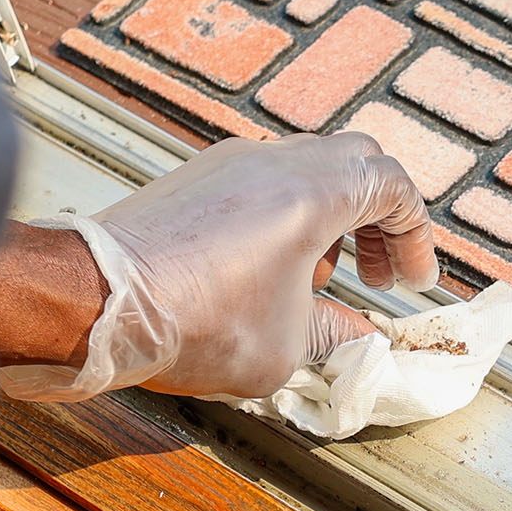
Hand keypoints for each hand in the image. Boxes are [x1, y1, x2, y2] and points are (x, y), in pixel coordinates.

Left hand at [28, 132, 436, 398]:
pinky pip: (262, 181)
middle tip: (375, 272)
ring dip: (330, 220)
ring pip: (307, 168)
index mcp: (311, 193)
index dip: (415, 236)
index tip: (412, 281)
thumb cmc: (190, 319)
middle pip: (355, 162)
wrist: (96, 301)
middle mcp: (272, 163)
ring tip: (318, 279)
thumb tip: (357, 339)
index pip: (393, 186)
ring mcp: (228, 164)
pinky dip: (286, 218)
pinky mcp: (193, 180)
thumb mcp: (288, 347)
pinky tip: (267, 272)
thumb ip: (337, 336)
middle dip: (377, 220)